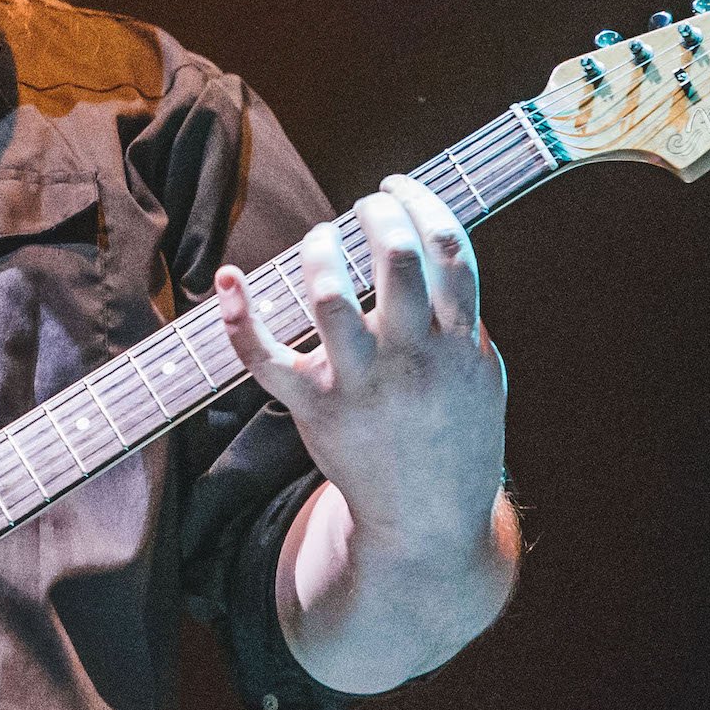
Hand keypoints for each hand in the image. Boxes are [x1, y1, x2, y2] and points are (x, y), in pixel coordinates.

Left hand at [215, 175, 506, 558]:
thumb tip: (433, 246)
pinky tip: (227, 278)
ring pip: (329, 296)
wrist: (426, 522)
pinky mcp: (313, 407)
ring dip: (320, 250)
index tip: (398, 187)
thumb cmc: (454, 436)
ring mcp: (359, 382)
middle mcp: (411, 357)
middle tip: (366, 204)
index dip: (421, 202)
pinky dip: (239, 317)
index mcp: (461, 343)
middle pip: (396, 258)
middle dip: (377, 213)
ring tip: (321, 238)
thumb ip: (463, 316)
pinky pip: (264, 359)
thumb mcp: (481, 376)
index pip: (449, 248)